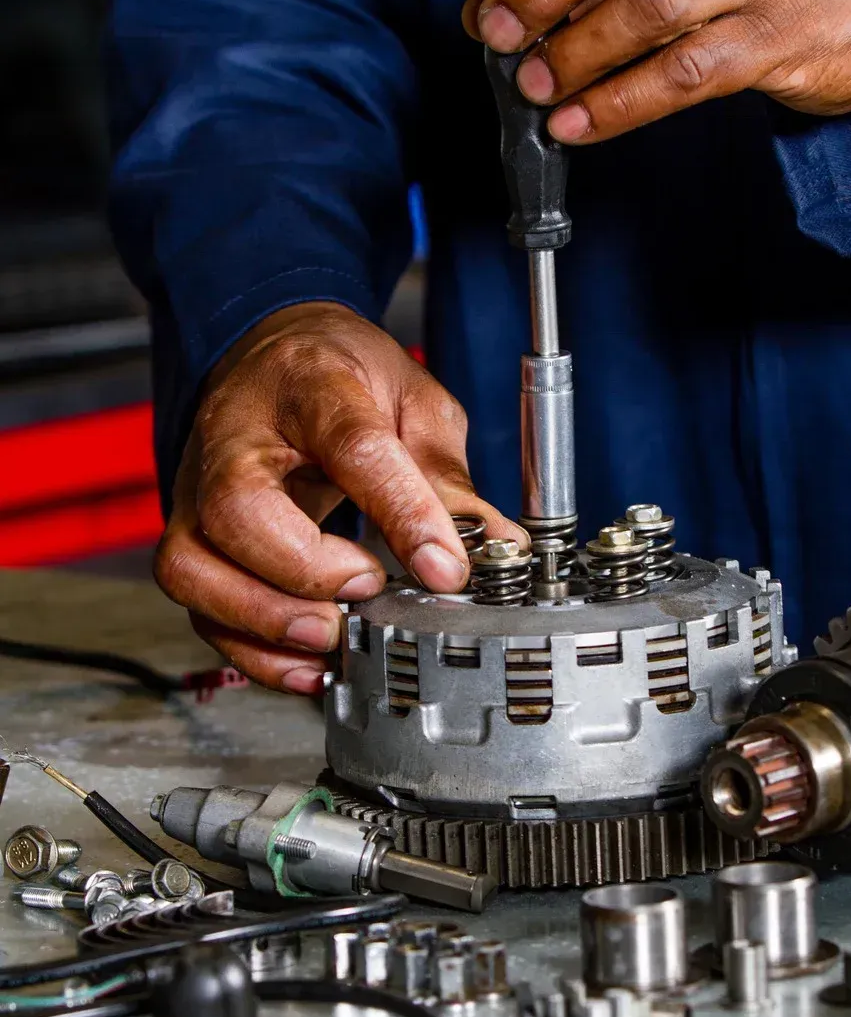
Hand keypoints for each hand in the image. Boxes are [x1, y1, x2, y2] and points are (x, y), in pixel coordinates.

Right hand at [155, 303, 522, 691]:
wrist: (268, 355)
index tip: (445, 567)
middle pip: (239, 509)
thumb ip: (446, 476)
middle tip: (367, 589)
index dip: (402, 512)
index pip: (352, 446)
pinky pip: (199, 608)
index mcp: (310, 387)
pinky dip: (251, 650)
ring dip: (266, 620)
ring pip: (194, 567)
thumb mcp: (411, 400)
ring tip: (332, 635)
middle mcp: (236, 439)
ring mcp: (200, 492)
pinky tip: (308, 661)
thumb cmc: (335, 374)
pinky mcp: (190, 538)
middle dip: (308, 570)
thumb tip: (494, 544)